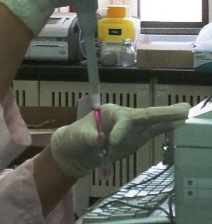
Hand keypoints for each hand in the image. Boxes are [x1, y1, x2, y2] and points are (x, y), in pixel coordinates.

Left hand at [50, 103, 190, 177]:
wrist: (75, 152)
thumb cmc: (74, 138)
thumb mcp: (77, 137)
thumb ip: (89, 137)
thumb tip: (100, 139)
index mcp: (109, 113)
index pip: (123, 119)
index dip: (122, 130)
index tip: (111, 143)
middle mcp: (123, 118)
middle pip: (144, 115)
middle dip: (162, 113)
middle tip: (183, 109)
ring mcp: (130, 129)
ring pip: (152, 123)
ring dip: (168, 120)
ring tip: (186, 115)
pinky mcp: (134, 139)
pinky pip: (151, 133)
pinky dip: (164, 129)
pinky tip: (178, 126)